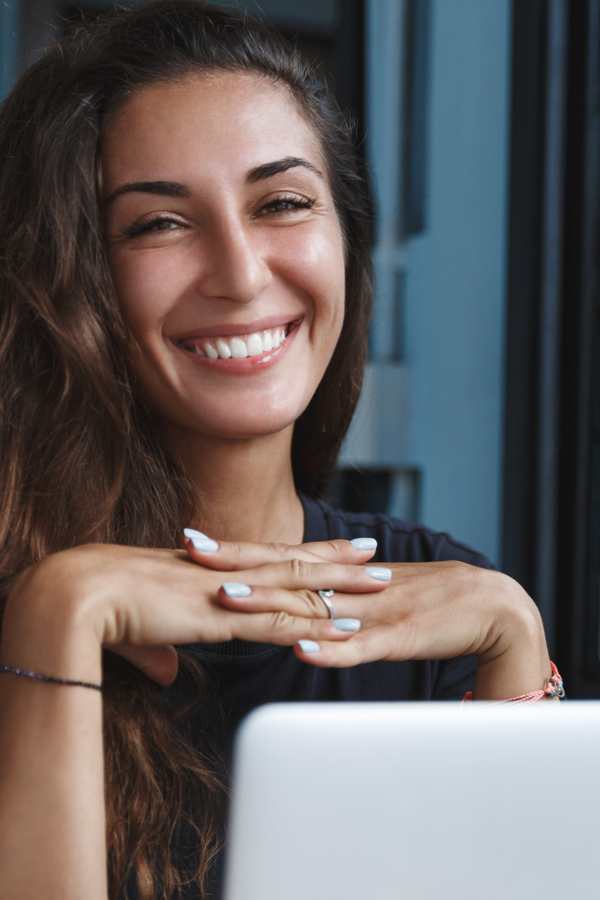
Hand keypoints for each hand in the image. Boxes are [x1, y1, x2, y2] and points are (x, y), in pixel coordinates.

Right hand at [4, 537, 380, 686]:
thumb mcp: (140, 631)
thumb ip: (160, 648)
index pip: (269, 555)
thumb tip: (164, 670)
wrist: (82, 593)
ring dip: (344, 588)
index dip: (304, 551)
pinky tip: (349, 628)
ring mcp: (232, 592)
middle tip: (376, 553)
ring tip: (383, 584)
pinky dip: (319, 625)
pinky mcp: (226, 617)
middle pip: (296, 562)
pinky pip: (283, 621)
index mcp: (213, 570)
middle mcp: (229, 574)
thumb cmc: (104, 606)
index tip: (333, 546)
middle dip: (339, 560)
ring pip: (301, 586)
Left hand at [217, 560, 552, 700]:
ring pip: (315, 605)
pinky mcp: (400, 637)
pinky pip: (360, 646)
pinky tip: (302, 649)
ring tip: (228, 598)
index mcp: (345, 575)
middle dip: (238, 563)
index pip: (282, 557)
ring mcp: (374, 609)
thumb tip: (299, 598)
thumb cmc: (430, 601)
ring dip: (271, 602)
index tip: (193, 543)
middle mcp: (352, 584)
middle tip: (191, 552)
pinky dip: (331, 648)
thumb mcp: (376, 593)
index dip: (238, 550)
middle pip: (287, 571)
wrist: (493, 605)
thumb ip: (339, 594)